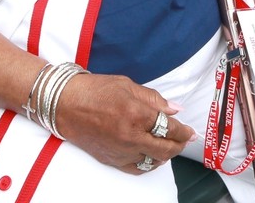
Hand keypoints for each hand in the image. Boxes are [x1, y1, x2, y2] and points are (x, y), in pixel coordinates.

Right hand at [55, 74, 193, 173]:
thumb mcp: (127, 85)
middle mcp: (130, 136)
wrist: (64, 104)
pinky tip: (152, 156)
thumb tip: (175, 109)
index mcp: (136, 113)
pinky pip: (137, 168)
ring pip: (153, 161)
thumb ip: (153, 99)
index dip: (183, 130)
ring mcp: (121, 150)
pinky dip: (148, 164)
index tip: (190, 131)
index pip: (169, 128)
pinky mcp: (111, 159)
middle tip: (185, 140)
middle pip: (165, 148)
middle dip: (179, 145)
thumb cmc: (94, 90)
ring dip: (166, 155)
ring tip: (170, 147)